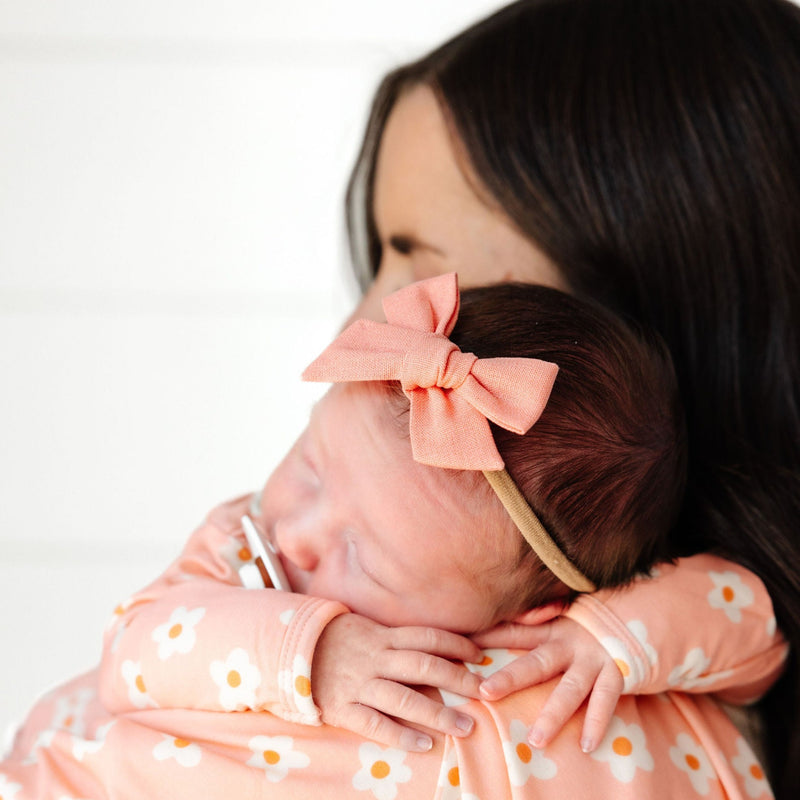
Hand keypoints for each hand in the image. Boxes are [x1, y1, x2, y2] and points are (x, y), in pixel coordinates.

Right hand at [312, 613, 483, 751]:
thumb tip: (437, 648)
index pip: (427, 636)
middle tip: (485, 691)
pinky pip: (375, 724)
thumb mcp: (367, 628)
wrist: (289, 651)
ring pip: (405, 698)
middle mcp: (375, 657)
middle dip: (458, 679)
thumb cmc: (336, 640)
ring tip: (466, 726)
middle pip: (423, 666)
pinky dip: (400, 735)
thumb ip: (397, 638)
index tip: (480, 656)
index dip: (456, 644)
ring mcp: (360, 683)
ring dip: (438, 714)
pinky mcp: (344, 707)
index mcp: (383, 636)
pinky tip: (423, 745)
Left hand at [473, 616, 622, 752]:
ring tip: (536, 740)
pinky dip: (597, 722)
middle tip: (485, 692)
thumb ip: (529, 624)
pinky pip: (606, 701)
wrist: (635, 615)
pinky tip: (586, 745)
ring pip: (571, 689)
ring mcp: (594, 659)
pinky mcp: (618, 672)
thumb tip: (491, 631)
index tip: (462, 647)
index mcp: (550, 629)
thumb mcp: (559, 618)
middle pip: (536, 662)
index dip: (489, 638)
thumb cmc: (587, 624)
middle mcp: (569, 643)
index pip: (514, 633)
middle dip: (511, 678)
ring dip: (553, 714)